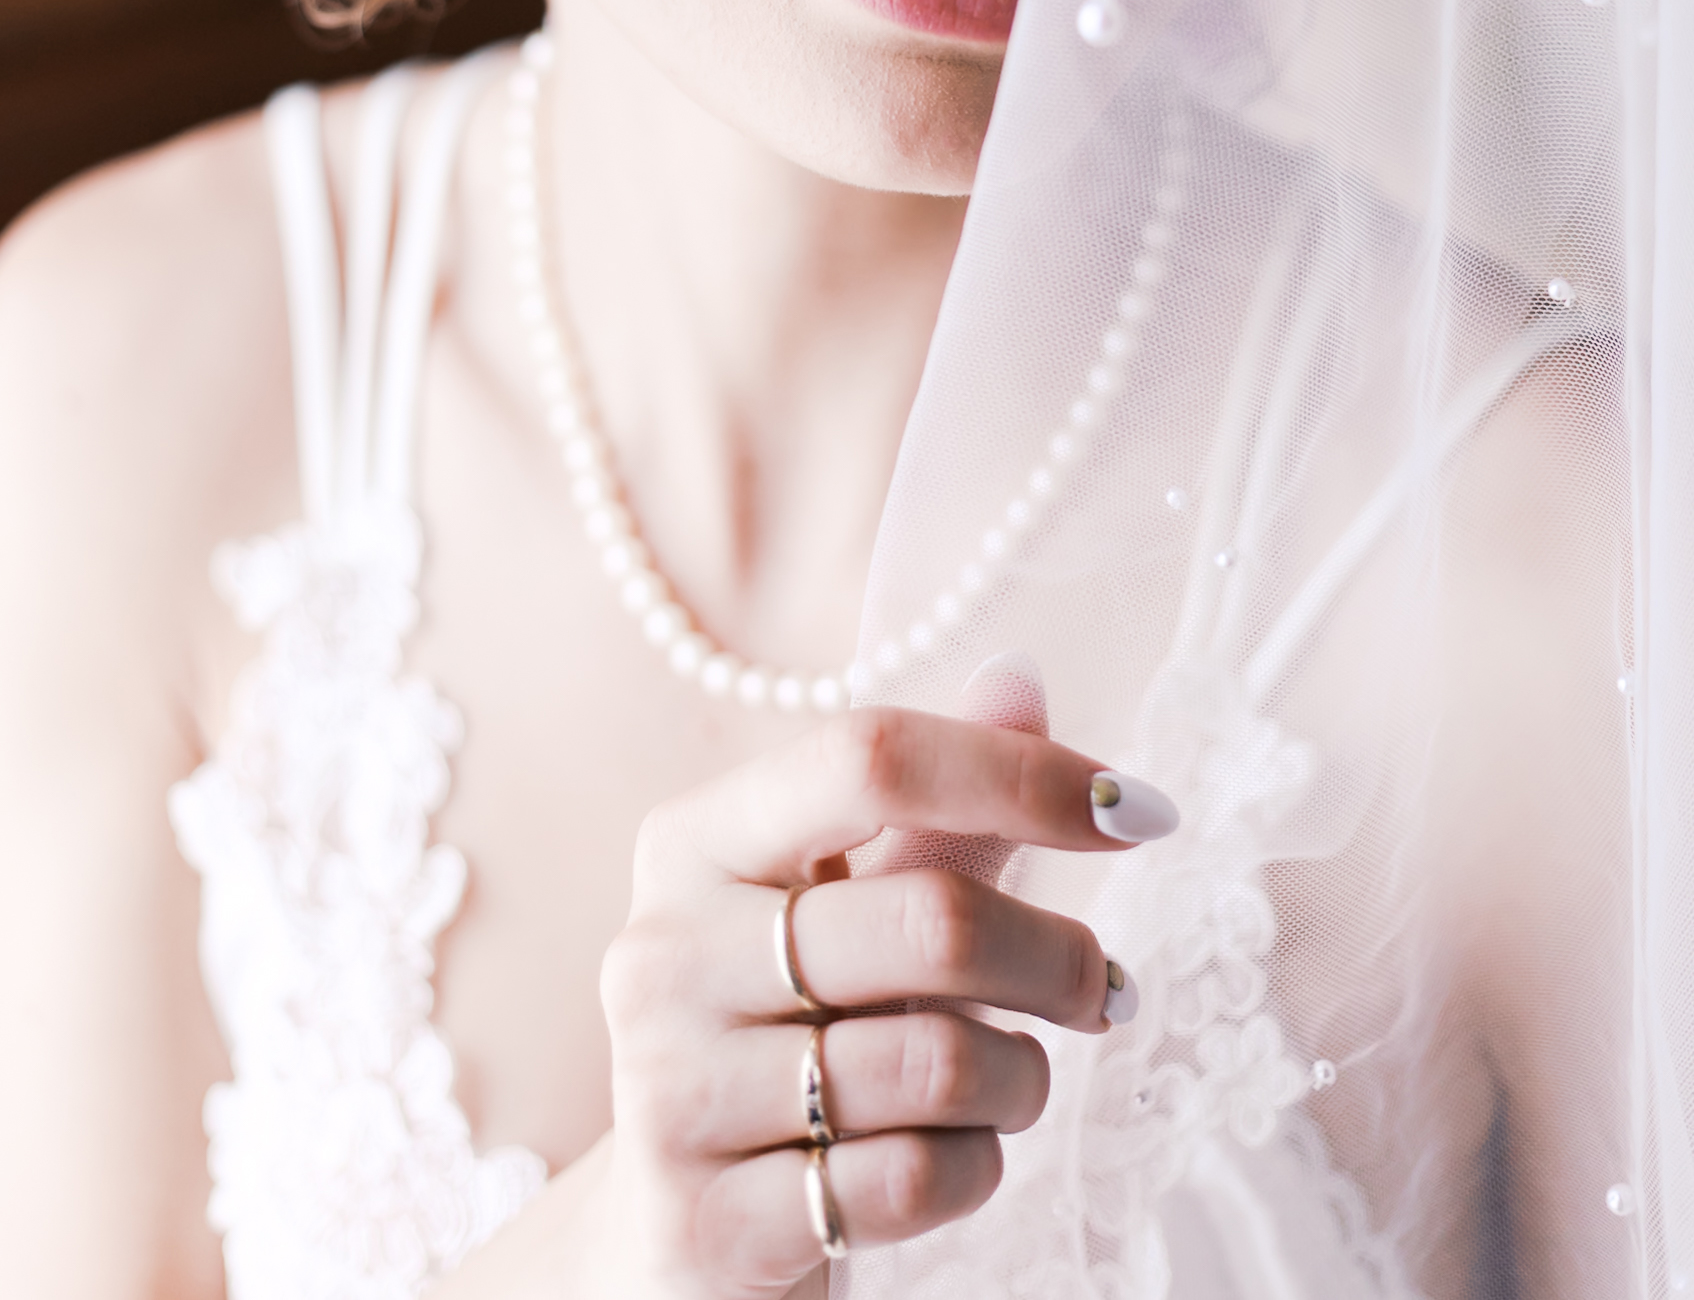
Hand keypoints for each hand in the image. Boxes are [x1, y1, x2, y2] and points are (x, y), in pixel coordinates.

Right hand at [589, 702, 1172, 1297]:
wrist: (676, 1237)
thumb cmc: (786, 1039)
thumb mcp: (845, 912)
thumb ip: (932, 808)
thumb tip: (1019, 677)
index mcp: (694, 843)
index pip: (867, 754)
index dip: (1019, 772)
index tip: (1138, 810)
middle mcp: (663, 952)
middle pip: (929, 918)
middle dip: (1056, 958)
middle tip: (1107, 988)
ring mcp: (671, 1091)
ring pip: (936, 1062)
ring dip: (1018, 1078)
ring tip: (1012, 1081)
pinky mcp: (708, 1222)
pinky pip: (914, 1181)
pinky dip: (976, 1167)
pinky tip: (957, 1154)